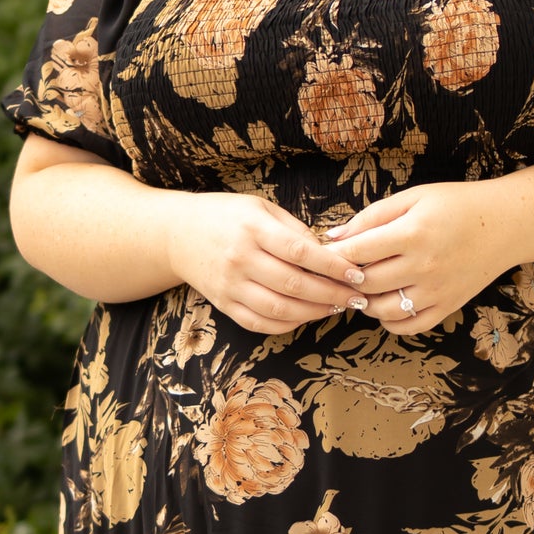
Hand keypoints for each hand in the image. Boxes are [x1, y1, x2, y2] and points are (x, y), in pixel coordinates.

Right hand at [165, 191, 371, 333]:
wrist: (176, 234)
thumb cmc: (225, 216)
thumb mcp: (260, 208)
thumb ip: (294, 229)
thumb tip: (329, 253)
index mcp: (252, 229)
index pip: (300, 252)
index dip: (333, 266)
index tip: (357, 274)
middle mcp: (240, 259)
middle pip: (294, 284)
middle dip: (332, 294)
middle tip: (357, 296)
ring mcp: (230, 286)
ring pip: (280, 310)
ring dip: (314, 312)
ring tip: (337, 307)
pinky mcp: (224, 305)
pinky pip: (261, 323)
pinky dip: (289, 325)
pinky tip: (308, 316)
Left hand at [324, 182, 511, 332]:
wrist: (505, 225)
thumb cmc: (456, 205)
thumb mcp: (413, 198)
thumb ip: (372, 217)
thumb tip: (334, 238)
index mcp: (414, 233)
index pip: (358, 252)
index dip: (335, 255)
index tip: (325, 253)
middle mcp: (425, 266)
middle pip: (367, 283)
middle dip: (345, 279)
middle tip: (338, 272)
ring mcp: (437, 291)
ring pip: (383, 310)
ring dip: (363, 302)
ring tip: (361, 287)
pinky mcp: (447, 307)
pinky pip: (408, 326)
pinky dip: (389, 321)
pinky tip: (384, 304)